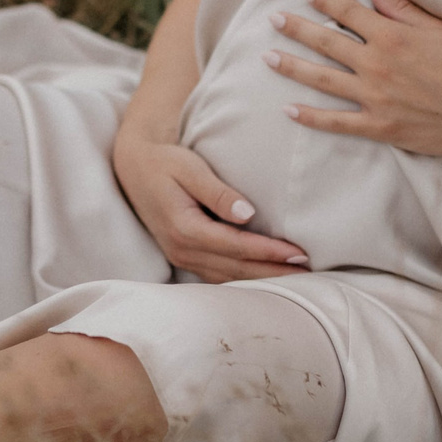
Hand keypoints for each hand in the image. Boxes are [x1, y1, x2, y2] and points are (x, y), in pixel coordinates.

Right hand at [110, 127, 309, 282]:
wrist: (133, 167)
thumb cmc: (164, 162)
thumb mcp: (190, 169)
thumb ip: (218, 193)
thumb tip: (248, 215)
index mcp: (184, 228)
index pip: (236, 246)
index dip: (269, 252)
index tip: (299, 252)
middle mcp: (181, 249)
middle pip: (235, 269)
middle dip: (273, 271)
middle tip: (309, 272)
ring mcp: (180, 256)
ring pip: (227, 277)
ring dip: (261, 279)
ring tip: (294, 277)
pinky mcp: (183, 255)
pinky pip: (217, 274)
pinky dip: (242, 277)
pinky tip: (263, 276)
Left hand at [265, 0, 441, 158]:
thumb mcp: (438, 28)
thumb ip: (402, 7)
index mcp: (390, 35)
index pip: (348, 13)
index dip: (326, 2)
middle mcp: (375, 64)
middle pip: (326, 42)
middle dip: (296, 29)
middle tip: (273, 20)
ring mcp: (373, 96)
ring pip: (322, 79)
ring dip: (292, 67)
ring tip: (267, 58)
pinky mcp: (378, 126)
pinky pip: (336, 121)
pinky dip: (311, 117)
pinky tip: (289, 109)